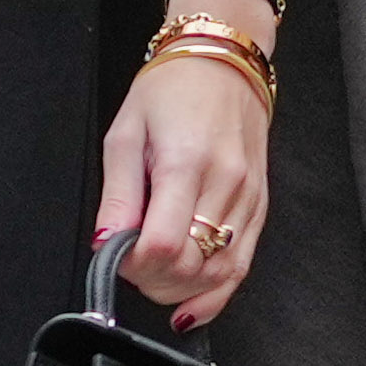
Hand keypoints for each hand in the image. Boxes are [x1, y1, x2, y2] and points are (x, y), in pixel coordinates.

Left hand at [93, 20, 271, 330]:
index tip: (118, 254)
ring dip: (181, 290)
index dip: (134, 265)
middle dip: (153, 280)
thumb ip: (118, 196)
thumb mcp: (125, 133)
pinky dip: (214, 293)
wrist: (224, 62)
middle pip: (191, 267)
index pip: (163, 246)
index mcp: (185, 163)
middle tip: (131, 263)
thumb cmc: (171, 90)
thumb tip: (106, 246)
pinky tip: (190, 304)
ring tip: (156, 279)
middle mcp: (224, 184)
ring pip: (218, 274)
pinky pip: (241, 266)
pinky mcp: (259, 206)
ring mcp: (247, 198)